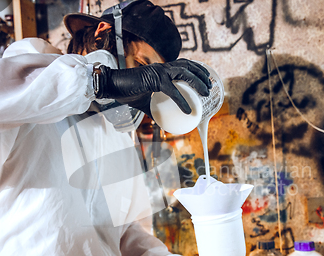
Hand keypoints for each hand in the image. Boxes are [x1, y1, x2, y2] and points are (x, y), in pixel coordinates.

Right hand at [94, 59, 211, 115]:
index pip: (184, 65)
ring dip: (197, 81)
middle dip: (202, 74)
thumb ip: (154, 109)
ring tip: (205, 92)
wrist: (113, 87)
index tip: (206, 79)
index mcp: (162, 70)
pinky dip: (181, 100)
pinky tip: (188, 110)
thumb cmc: (127, 92)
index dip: (197, 69)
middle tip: (210, 87)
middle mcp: (162, 67)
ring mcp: (159, 72)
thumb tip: (160, 123)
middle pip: (188, 66)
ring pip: (184, 73)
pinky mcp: (154, 80)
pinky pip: (172, 91)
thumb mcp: (144, 102)